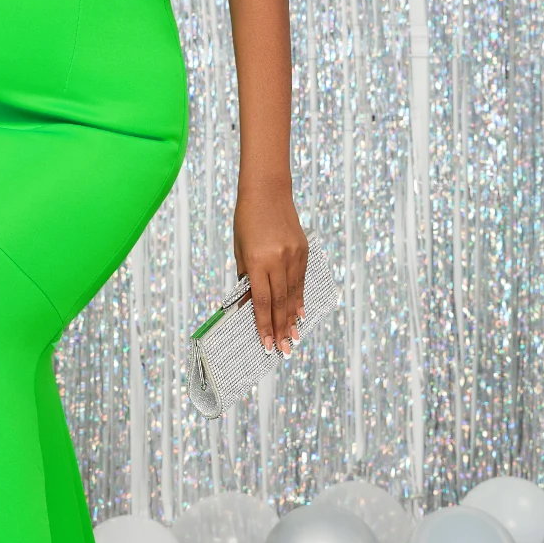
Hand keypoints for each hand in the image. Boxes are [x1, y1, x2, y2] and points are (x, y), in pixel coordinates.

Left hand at [234, 188, 307, 355]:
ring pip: (293, 294)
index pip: (262, 301)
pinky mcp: (303, 250)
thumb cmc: (246, 221)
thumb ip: (246, 279)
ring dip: (292, 318)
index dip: (264, 325)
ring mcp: (294, 255)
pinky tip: (299, 314)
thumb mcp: (240, 251)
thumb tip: (250, 306)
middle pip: (280, 302)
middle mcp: (278, 260)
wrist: (268, 192)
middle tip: (283, 350)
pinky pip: (301, 280)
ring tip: (293, 338)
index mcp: (258, 260)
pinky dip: (299, 298)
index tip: (265, 344)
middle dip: (280, 329)